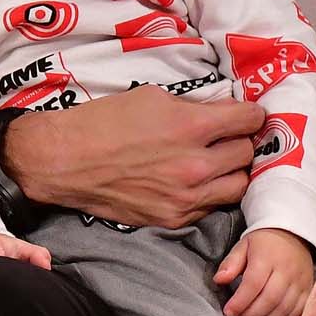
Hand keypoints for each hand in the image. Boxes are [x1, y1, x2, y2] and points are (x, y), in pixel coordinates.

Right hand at [0, 87, 263, 228]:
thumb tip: (222, 111)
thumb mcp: (152, 97)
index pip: (250, 120)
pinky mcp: (173, 218)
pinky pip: (211, 206)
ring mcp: (185, 196)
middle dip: (240, 141)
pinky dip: (210, 193)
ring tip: (217, 163)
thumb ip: (193, 107)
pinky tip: (195, 182)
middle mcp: (194, 165)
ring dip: (232, 171)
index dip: (251, 114)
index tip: (246, 115)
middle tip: (227, 137)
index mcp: (191, 127)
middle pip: (247, 153)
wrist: (64, 161)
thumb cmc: (103, 123)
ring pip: (238, 185)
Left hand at [214, 225, 315, 315]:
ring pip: (283, 309)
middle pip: (270, 300)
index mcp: (268, 257)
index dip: (240, 302)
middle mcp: (287, 270)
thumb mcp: (243, 246)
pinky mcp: (308, 291)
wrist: (294, 236)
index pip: (254, 284)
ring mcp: (301, 282)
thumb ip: (231, 263)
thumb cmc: (264, 244)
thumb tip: (219, 280)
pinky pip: (296, 312)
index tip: (228, 312)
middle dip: (251, 315)